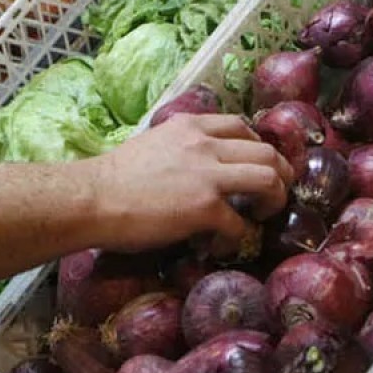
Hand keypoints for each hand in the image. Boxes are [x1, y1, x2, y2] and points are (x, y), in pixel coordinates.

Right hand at [80, 114, 291, 253]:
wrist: (92, 199)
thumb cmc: (112, 178)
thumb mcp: (152, 145)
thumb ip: (180, 150)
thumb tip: (192, 170)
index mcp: (190, 126)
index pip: (240, 126)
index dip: (256, 148)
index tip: (256, 165)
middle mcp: (205, 143)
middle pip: (266, 151)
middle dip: (280, 173)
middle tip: (276, 192)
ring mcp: (208, 175)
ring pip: (268, 178)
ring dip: (274, 199)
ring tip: (264, 215)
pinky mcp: (205, 207)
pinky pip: (241, 224)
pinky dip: (238, 238)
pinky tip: (222, 245)